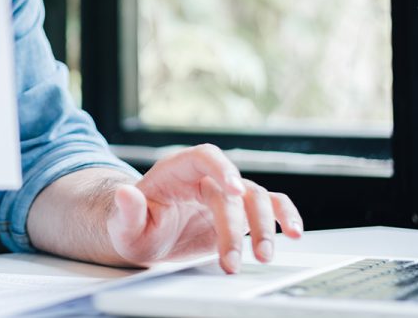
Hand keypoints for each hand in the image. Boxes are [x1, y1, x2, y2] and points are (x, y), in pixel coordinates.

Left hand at [106, 144, 301, 273]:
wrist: (146, 237)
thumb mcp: (123, 225)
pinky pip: (270, 206)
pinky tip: (294, 233)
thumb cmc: (135, 227)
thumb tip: (125, 193)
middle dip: (236, 226)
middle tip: (233, 260)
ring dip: (264, 227)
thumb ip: (127, 210)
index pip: (204, 157)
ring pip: (256, 198)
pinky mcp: (239, 213)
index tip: (234, 190)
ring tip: (263, 256)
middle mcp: (205, 178)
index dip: (222, 169)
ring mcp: (225, 194)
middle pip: (233, 190)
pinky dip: (285, 216)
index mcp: (177, 171)